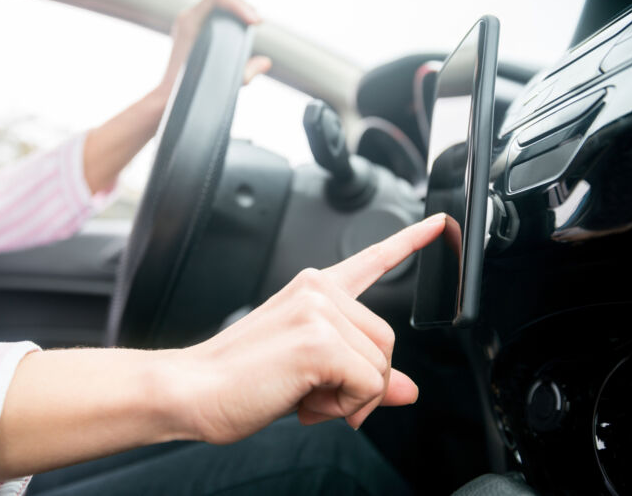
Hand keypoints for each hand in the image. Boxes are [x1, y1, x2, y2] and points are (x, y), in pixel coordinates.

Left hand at [157, 0, 271, 97]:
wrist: (169, 96)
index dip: (240, 5)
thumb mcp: (222, 81)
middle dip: (242, 6)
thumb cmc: (191, 89)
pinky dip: (229, 17)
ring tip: (252, 21)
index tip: (255, 21)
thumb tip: (266, 62)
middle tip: (257, 21)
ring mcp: (188, 22)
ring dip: (237, 10)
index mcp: (189, 22)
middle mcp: (187, 18)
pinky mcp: (193, 29)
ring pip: (217, 5)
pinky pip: (213, 15)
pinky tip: (241, 26)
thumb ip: (246, 71)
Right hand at [174, 213, 446, 444]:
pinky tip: (307, 401)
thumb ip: (362, 377)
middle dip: (362, 383)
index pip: (371, 261)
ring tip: (305, 394)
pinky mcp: (317, 340)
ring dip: (351, 398)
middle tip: (316, 393)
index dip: (409, 242)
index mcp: (315, 291)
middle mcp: (319, 290)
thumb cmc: (241, 379)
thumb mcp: (312, 375)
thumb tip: (408, 389)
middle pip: (387, 342)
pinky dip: (346, 406)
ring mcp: (318, 310)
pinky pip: (369, 385)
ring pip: (381, 366)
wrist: (193, 390)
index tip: (438, 224)